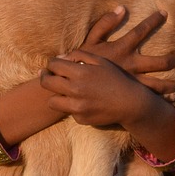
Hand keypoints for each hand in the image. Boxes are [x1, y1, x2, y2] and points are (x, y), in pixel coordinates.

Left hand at [40, 50, 166, 128]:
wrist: (130, 103)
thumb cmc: (116, 79)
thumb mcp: (100, 61)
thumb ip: (79, 56)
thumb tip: (59, 58)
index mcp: (80, 73)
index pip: (53, 65)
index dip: (51, 63)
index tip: (54, 65)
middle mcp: (76, 90)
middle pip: (46, 83)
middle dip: (44, 77)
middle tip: (47, 75)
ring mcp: (77, 107)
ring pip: (52, 101)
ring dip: (55, 95)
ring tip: (62, 91)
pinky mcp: (80, 119)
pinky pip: (68, 111)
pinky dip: (72, 106)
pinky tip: (83, 102)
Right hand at [77, 7, 174, 95]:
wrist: (74, 86)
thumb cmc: (81, 63)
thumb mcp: (90, 40)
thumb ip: (105, 24)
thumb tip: (121, 8)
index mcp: (122, 49)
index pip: (141, 31)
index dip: (153, 21)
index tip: (164, 13)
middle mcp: (131, 66)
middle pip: (160, 62)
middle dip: (173, 59)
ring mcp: (132, 83)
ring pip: (158, 85)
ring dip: (172, 84)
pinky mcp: (129, 96)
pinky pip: (148, 98)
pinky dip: (160, 100)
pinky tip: (170, 101)